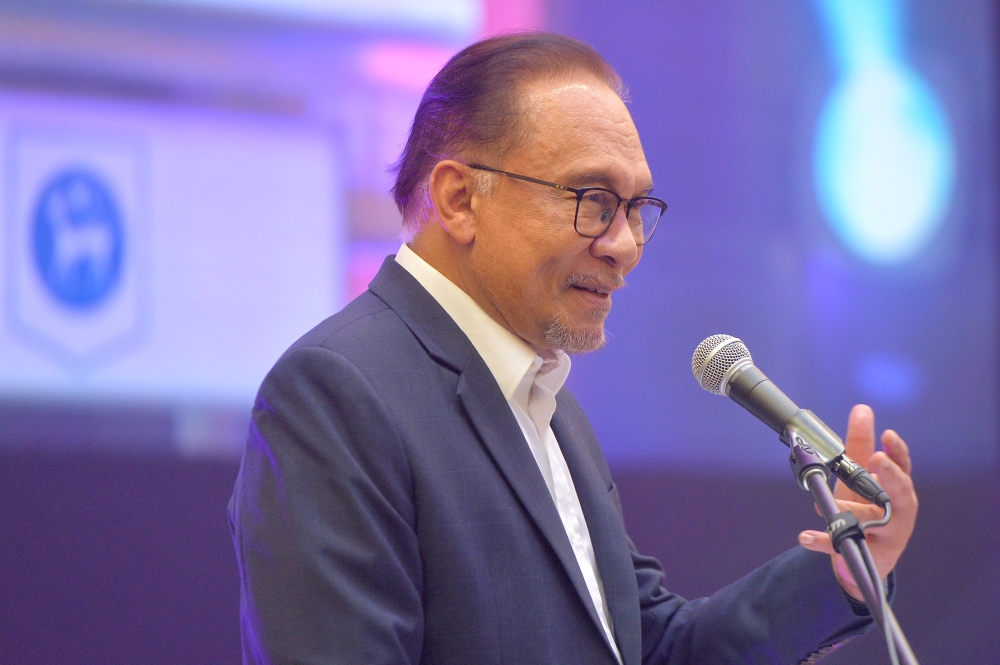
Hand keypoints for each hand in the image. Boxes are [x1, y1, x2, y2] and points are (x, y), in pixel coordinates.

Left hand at [796, 404, 917, 600]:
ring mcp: (887, 535)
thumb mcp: (860, 478)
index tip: (887, 435)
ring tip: (829, 508)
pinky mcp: (866, 554)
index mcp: (899, 490)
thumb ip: (861, 446)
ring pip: (874, 521)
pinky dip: (823, 541)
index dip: (897, 452)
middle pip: (901, 493)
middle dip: (890, 476)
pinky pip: (843, 546)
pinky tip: (805, 537)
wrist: (867, 558)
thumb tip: (862, 409)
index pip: (903, 467)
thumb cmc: (867, 509)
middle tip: (877, 460)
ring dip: (852, 512)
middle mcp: (899, 512)